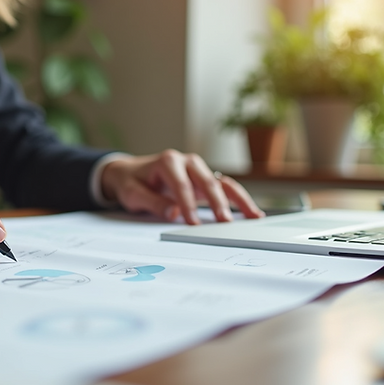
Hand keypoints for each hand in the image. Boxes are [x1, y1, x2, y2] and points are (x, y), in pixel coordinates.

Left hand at [100, 150, 264, 223]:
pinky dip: (238, 199)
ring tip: (252, 216)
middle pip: (207, 181)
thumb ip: (152, 202)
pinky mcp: (204, 180)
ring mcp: (198, 170)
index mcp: (168, 161)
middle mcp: (187, 162)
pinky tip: (251, 213)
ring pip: (222, 183)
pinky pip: (225, 188)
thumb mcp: (133, 193)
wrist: (130, 173)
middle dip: (217, 202)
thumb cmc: (131, 182)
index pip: (181, 185)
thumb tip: (173, 212)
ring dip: (238, 199)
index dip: (188, 204)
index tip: (193, 222)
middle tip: (224, 222)